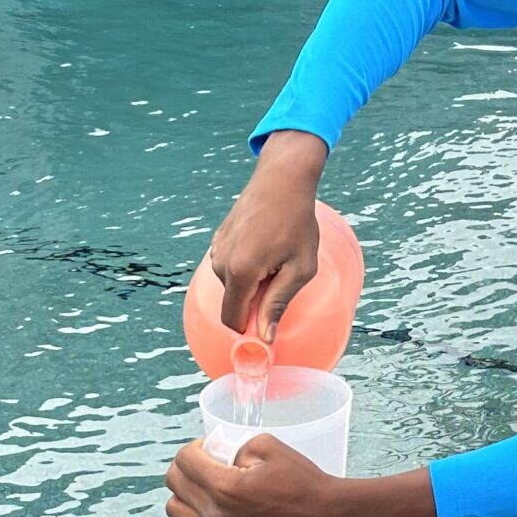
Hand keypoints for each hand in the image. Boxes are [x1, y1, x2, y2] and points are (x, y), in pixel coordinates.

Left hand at [165, 441, 438, 516]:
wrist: (326, 516)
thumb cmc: (300, 478)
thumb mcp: (267, 445)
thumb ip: (232, 445)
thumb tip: (214, 456)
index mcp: (225, 486)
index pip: (184, 460)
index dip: (192, 448)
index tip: (207, 448)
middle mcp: (217, 515)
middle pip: (174, 484)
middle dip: (186, 467)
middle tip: (204, 465)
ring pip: (175, 511)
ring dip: (185, 495)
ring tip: (204, 490)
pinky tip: (205, 515)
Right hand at [209, 130, 326, 339]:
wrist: (281, 179)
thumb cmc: (297, 222)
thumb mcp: (300, 267)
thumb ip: (279, 303)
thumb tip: (264, 337)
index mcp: (241, 272)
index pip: (233, 320)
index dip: (249, 331)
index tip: (267, 332)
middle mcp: (221, 262)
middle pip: (234, 303)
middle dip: (255, 301)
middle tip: (282, 276)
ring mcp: (216, 249)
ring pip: (232, 286)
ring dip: (252, 283)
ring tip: (275, 257)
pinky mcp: (218, 240)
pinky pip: (230, 268)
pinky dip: (245, 267)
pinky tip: (264, 247)